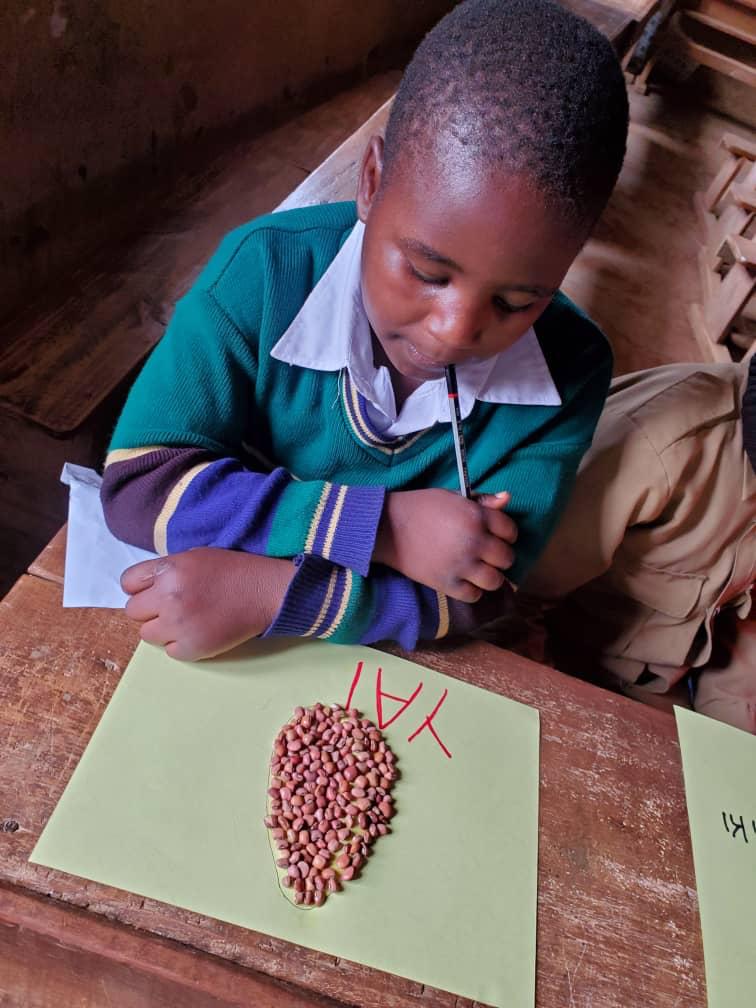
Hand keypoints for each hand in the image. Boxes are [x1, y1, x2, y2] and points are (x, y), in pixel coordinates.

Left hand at [121, 548, 293, 660]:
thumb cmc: (234, 571)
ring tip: (186, 619)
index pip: (128, 583)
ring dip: (162, 628)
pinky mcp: (192, 648)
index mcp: (169, 570)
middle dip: (150, 608)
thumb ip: (165, 570)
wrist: (267, 592)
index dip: (140, 587)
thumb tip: (142, 589)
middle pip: (133, 611)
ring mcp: (179, 626)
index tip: (153, 590)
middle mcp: (169, 598)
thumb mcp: (194, 556)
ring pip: (147, 634)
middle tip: (173, 605)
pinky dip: (180, 644)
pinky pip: (169, 651)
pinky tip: (198, 630)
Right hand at [373, 488, 516, 602]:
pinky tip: (465, 581)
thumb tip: (507, 497)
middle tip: (488, 555)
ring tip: (480, 571)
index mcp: (476, 516)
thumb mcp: (453, 497)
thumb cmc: (421, 507)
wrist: (388, 527)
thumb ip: (482, 500)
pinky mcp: (446, 583)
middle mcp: (473, 541)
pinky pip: (474, 595)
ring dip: (491, 577)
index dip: (507, 534)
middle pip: (506, 558)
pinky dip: (472, 591)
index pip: (510, 530)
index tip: (498, 536)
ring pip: (495, 581)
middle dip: (500, 556)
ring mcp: (461, 564)